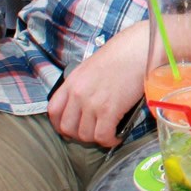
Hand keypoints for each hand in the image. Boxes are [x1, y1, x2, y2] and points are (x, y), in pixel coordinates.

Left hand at [47, 23, 147, 147]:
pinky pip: (103, 136)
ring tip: (108, 133)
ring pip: (85, 135)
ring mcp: (92, 103)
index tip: (71, 129)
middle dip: (79, 135)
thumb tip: (86, 103)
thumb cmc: (121, 55)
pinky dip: (110, 140)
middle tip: (93, 132)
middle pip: (67, 128)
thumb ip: (83, 85)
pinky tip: (117, 136)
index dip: (61, 125)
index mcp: (71, 82)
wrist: (137, 50)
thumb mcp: (92, 67)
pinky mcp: (109, 110)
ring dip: (96, 138)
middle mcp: (77, 94)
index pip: (53, 112)